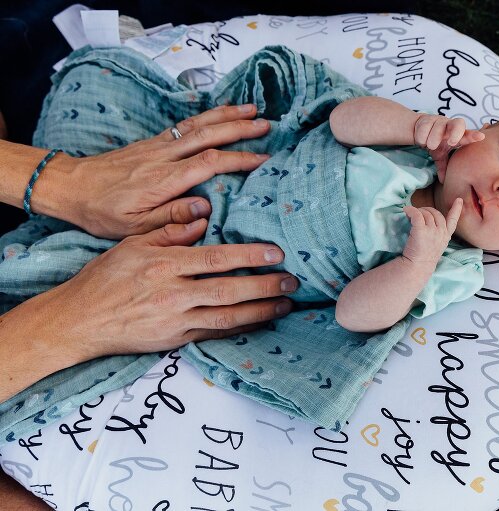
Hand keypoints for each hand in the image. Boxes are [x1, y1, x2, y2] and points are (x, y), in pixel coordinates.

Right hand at [28, 219, 296, 359]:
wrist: (79, 321)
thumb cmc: (105, 278)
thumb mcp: (133, 245)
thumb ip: (169, 231)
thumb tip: (204, 218)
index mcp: (164, 265)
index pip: (216, 259)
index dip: (249, 256)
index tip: (275, 253)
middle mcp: (172, 294)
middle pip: (228, 290)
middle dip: (265, 286)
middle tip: (292, 280)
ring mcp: (175, 321)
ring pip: (227, 317)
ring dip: (260, 311)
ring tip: (286, 304)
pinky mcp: (175, 340)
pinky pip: (215, 334)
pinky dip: (240, 328)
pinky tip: (260, 322)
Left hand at [45, 104, 270, 238]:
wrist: (72, 186)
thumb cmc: (102, 212)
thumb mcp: (134, 226)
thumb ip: (171, 218)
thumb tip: (206, 210)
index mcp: (163, 179)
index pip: (209, 164)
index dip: (238, 159)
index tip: (263, 160)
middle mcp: (163, 156)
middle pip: (208, 135)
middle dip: (239, 128)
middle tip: (267, 125)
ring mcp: (158, 145)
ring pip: (198, 124)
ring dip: (227, 115)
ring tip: (252, 109)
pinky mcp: (153, 141)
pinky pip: (186, 125)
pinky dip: (207, 116)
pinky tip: (221, 114)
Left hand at [402, 198, 462, 266]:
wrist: (416, 267)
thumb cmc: (423, 258)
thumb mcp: (435, 246)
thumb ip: (436, 234)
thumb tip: (427, 221)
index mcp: (446, 237)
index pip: (453, 221)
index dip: (456, 210)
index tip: (459, 200)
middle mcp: (441, 232)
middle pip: (436, 213)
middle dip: (426, 210)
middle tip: (417, 214)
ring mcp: (432, 231)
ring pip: (426, 213)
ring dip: (417, 211)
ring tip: (409, 215)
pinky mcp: (421, 230)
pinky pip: (416, 214)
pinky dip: (410, 210)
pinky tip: (406, 210)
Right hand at [413, 114, 484, 181]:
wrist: (420, 129)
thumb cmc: (436, 143)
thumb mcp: (440, 156)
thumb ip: (443, 167)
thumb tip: (444, 182)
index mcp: (457, 135)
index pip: (467, 134)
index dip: (473, 135)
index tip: (481, 137)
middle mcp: (450, 126)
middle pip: (458, 124)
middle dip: (456, 133)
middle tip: (451, 143)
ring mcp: (439, 121)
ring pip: (438, 127)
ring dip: (434, 138)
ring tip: (431, 146)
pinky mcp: (426, 119)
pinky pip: (425, 127)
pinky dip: (422, 136)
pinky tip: (422, 141)